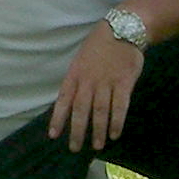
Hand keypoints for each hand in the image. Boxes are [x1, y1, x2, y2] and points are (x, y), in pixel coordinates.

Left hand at [48, 27, 145, 152]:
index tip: (53, 135)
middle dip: (77, 131)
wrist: (122, 30)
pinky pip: (120, 106)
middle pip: (81, 109)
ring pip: (100, 111)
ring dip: (98, 130)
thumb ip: (76, 80)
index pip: (63, 99)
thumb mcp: (80, 59)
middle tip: (75, 148)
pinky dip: (117, 122)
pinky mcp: (124, 83)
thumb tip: (70, 101)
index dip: (58, 118)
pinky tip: (115, 134)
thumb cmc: (99, 46)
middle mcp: (88, 80)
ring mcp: (106, 82)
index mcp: (75, 74)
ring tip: (96, 146)